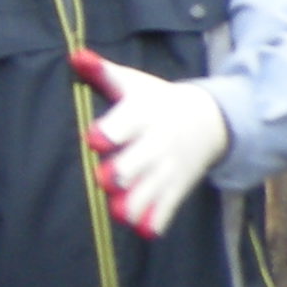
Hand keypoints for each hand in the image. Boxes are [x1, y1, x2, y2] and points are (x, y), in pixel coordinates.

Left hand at [71, 51, 229, 238]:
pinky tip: (144, 231)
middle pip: (138, 161)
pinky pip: (168, 206)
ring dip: (136, 203)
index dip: (110, 131)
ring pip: (151, 189)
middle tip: (106, 179)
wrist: (211, 118)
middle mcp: (157, 142)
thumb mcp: (135, 83)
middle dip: (121, 172)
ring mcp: (169, 167)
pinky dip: (157, 220)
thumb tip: (75, 55)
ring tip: (121, 213)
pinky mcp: (178, 186)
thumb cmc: (159, 100)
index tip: (95, 139)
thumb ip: (103, 72)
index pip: (127, 122)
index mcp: (144, 113)